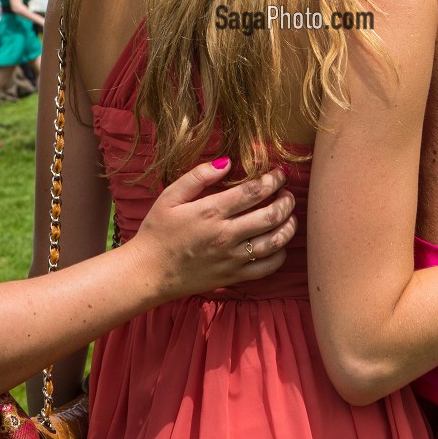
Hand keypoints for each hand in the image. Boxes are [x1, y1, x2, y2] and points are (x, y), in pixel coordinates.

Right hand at [129, 158, 297, 299]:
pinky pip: (266, 268)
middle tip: (288, 193)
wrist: (147, 273)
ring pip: (274, 242)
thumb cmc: (157, 232)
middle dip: (286, 201)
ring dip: (289, 226)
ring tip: (290, 216)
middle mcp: (225, 235)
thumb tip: (226, 161)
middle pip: (270, 216)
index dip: (272, 180)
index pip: (253, 192)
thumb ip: (197, 176)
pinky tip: (279, 244)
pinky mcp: (233, 277)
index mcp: (210, 212)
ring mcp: (231, 258)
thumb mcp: (170, 197)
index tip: (280, 173)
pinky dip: (280, 255)